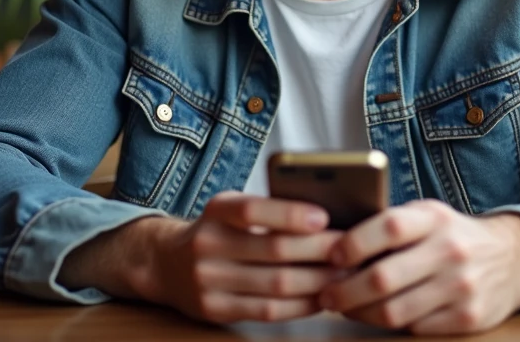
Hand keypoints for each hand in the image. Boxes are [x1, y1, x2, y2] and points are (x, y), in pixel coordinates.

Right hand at [61, 191, 345, 323]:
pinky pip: (267, 311)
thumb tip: (328, 218)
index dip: (289, 214)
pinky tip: (322, 297)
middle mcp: (208, 244)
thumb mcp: (232, 209)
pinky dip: (301, 305)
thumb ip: (269, 210)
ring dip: (318, 282)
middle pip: (273, 251)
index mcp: (216, 211)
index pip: (253, 211)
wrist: (166, 264)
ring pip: (275, 285)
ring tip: (347, 276)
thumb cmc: (217, 230)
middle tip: (353, 250)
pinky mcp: (215, 310)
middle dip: (320, 252)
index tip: (325, 217)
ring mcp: (209, 281)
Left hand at [319, 200, 519, 334]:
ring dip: (361, 313)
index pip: (388, 228)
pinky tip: (378, 315)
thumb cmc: (453, 234)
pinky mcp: (469, 317)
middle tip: (328, 294)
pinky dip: (390, 325)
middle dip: (345, 291)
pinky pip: (415, 328)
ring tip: (347, 308)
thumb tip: (336, 241)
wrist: (513, 257)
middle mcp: (450, 250)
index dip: (353, 244)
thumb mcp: (428, 215)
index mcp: (434, 218)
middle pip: (383, 278)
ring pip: (395, 311)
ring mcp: (461, 286)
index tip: (332, 257)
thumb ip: (391, 224)